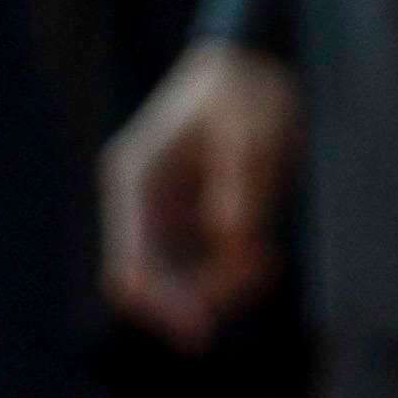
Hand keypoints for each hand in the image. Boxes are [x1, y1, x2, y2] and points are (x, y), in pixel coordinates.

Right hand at [103, 41, 300, 347]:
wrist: (253, 67)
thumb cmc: (242, 91)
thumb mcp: (249, 130)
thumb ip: (240, 184)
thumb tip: (230, 240)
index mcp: (134, 180)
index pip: (128, 266)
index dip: (159, 305)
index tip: (200, 330)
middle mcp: (141, 205)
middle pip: (152, 282)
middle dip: (201, 297)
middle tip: (257, 279)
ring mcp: (165, 216)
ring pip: (182, 283)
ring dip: (224, 288)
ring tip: (268, 261)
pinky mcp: (192, 222)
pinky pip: (205, 270)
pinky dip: (234, 275)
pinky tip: (265, 257)